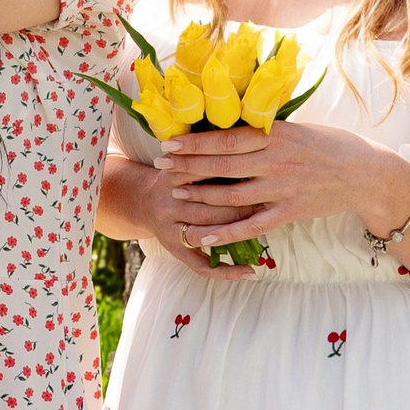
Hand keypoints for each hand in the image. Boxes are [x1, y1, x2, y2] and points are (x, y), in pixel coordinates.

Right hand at [107, 158, 263, 283]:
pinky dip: (226, 271)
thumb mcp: (184, 158)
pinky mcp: (173, 250)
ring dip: (236, 234)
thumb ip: (208, 151)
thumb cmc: (175, 175)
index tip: (261, 174)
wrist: (140, 200)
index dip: (232, 174)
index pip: (203, 174)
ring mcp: (169, 229)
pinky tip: (250, 273)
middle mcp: (168, 203)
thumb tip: (247, 136)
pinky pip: (200, 265)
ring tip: (265, 232)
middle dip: (239, 206)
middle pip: (206, 208)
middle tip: (269, 203)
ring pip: (205, 235)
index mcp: (171, 176)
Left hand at [159, 120, 408, 243]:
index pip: (226, 138)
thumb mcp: (297, 128)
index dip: (195, 142)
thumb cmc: (330, 144)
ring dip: (199, 196)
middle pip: (222, 166)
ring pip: (231, 196)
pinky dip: (225, 233)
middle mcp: (276, 162)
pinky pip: (252, 226)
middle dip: (187, 166)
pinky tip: (202, 236)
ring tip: (174, 194)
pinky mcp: (289, 212)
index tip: (169, 142)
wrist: (366, 174)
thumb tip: (230, 121)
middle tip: (160, 166)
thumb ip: (265, 130)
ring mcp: (282, 189)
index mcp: (276, 135)